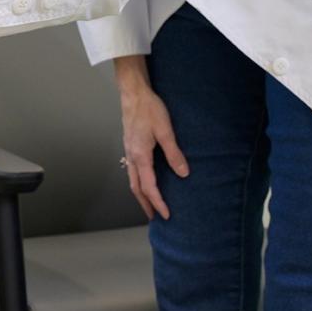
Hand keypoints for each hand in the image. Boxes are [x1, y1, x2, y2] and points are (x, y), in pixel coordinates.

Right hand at [114, 55, 188, 219]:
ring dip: (140, 194)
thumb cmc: (149, 109)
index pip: (149, 187)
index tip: (166, 214)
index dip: (158, 202)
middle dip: (145, 204)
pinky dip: (138, 181)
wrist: (133, 93)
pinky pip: (132, 170)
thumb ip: (174, 153)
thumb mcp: (165, 130)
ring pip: (132, 179)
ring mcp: (129, 151)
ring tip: (149, 203)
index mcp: (140, 156)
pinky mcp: (130, 145)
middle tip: (154, 217)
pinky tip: (145, 180)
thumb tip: (183, 173)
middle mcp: (131, 156)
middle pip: (136, 188)